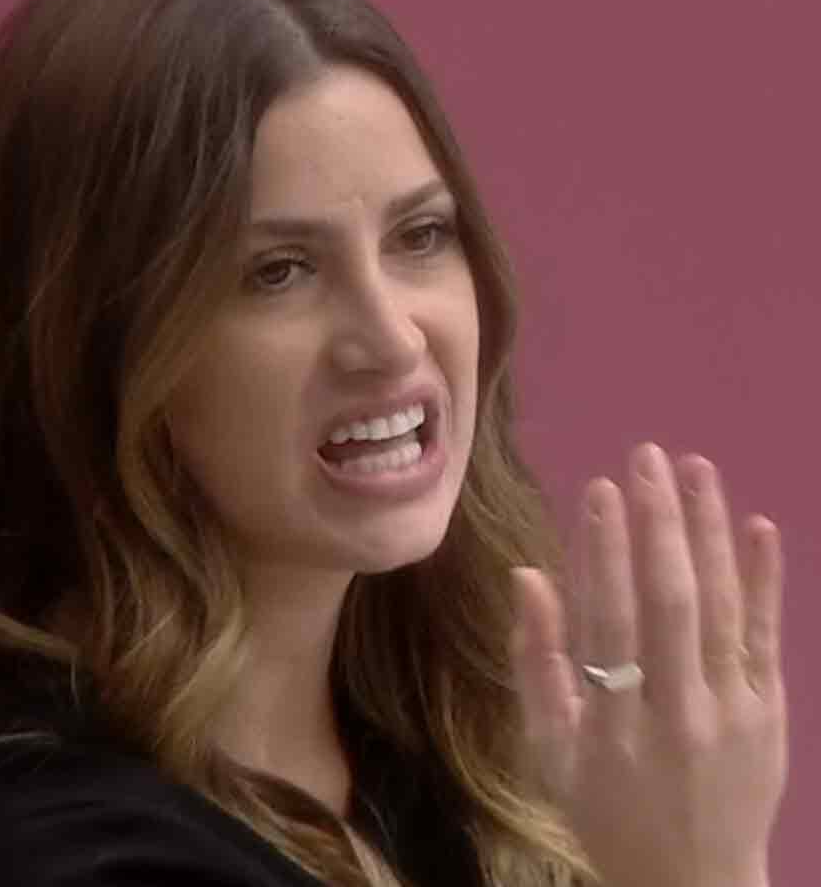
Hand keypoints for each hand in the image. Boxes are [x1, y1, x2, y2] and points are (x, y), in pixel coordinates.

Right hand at [509, 442, 787, 886]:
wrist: (693, 881)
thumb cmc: (605, 808)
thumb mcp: (549, 752)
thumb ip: (536, 664)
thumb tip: (528, 577)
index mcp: (615, 720)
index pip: (610, 615)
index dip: (604, 548)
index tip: (600, 487)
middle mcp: (680, 707)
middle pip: (671, 599)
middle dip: (659, 521)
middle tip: (648, 456)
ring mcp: (735, 707)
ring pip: (722, 605)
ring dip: (709, 530)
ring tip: (695, 469)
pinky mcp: (772, 710)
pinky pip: (767, 635)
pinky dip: (767, 579)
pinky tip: (759, 526)